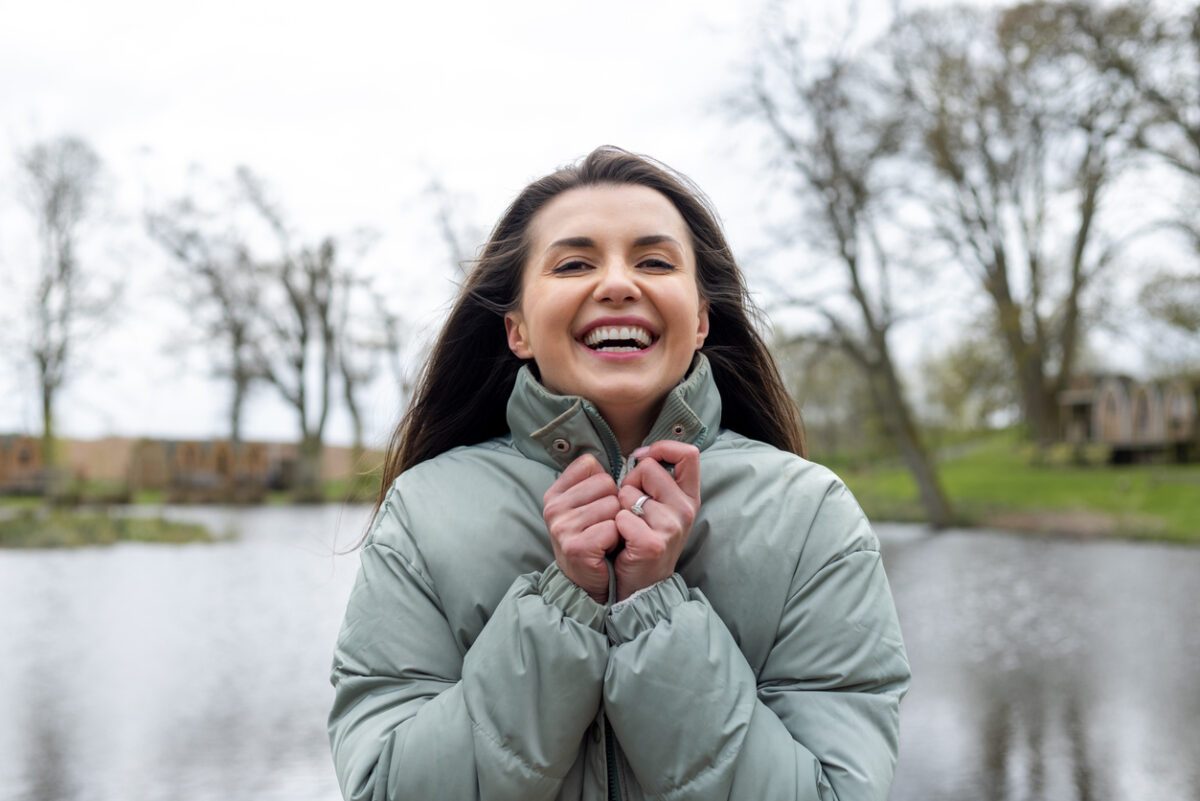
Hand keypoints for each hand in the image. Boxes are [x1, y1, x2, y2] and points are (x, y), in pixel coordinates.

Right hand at [542, 454, 621, 603]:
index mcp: (554, 493)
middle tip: (603, 526)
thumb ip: (593, 480)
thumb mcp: (586, 506)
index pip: (591, 465)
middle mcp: (553, 508)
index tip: (597, 507)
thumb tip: (622, 457)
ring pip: (613, 505)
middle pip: (606, 483)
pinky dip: (617, 539)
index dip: (604, 485)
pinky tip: (607, 549)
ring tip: (606, 538)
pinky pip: (613, 527)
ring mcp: (562, 527)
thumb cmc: (594, 540)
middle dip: (614, 504)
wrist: (588, 583)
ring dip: (618, 523)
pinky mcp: (576, 546)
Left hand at [614, 440, 700, 601]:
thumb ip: (657, 480)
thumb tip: (640, 454)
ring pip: (629, 493)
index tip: (642, 458)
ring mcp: (671, 527)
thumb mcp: (660, 507)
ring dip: (619, 507)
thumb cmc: (643, 538)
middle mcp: (685, 510)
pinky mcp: (652, 544)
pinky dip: (614, 527)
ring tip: (627, 527)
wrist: (641, 584)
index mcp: (688, 497)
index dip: (663, 448)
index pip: (688, 454)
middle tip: (630, 508)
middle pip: (648, 468)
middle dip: (630, 482)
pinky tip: (622, 540)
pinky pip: (621, 517)